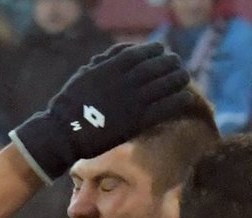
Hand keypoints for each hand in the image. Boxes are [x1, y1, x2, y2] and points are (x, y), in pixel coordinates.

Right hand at [11, 42, 193, 180]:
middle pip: (155, 67)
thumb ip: (107, 60)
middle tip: (178, 63)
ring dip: (178, 79)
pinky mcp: (137, 122)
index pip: (139, 53)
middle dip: (169, 63)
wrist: (65, 132)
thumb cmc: (72, 104)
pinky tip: (186, 98)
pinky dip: (178, 101)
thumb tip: (127, 50)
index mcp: (109, 68)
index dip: (154, 50)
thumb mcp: (86, 73)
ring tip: (185, 77)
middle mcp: (124, 82)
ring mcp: (131, 102)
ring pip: (163, 86)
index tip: (162, 50)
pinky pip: (164, 108)